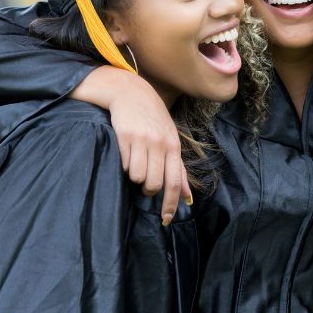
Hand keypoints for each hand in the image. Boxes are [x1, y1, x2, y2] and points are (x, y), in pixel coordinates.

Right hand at [71, 66, 189, 224]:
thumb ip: (178, 169)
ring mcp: (142, 140)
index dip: (170, 204)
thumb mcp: (170, 140)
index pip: (174, 182)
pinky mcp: (125, 136)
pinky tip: (126, 153)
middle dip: (148, 190)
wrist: (131, 93)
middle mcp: (160, 144)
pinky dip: (124, 165)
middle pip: (153, 184)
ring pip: (137, 177)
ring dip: (134, 177)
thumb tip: (188, 197)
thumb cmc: (153, 120)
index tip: (166, 220)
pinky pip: (124, 165)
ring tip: (135, 163)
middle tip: (145, 182)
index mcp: (173, 146)